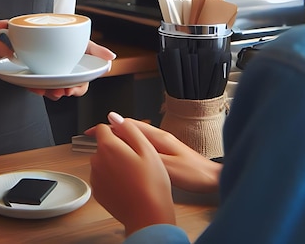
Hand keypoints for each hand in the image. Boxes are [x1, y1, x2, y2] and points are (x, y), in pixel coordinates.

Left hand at [28, 39, 116, 99]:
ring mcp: (50, 76)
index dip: (76, 90)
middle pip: (63, 92)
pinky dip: (33, 86)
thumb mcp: (85, 42)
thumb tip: (111, 58)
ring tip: (43, 87)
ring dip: (45, 92)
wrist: (52, 26)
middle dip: (59, 93)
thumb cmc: (72, 36)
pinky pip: (35, 85)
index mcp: (78, 72)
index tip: (70, 89)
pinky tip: (32, 84)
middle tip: (57, 90)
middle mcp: (65, 76)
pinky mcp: (36, 74)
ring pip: (49, 91)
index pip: (80, 87)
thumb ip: (98, 51)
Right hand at [86, 116, 220, 194]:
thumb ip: (145, 149)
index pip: (126, 124)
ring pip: (133, 135)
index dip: (107, 126)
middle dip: (108, 131)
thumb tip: (125, 133)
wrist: (212, 179)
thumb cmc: (193, 173)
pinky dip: (127, 146)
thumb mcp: (167, 165)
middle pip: (128, 127)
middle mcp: (157, 135)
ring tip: (104, 146)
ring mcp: (161, 142)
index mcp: (156, 136)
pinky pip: (139, 144)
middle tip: (92, 139)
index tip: (92, 131)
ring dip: (117, 138)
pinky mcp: (164, 150)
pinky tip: (124, 155)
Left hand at [90, 112, 175, 236]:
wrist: (148, 217)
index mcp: (108, 147)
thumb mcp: (147, 149)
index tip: (126, 140)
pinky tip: (127, 185)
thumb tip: (114, 116)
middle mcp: (97, 160)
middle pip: (103, 146)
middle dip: (116, 148)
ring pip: (103, 161)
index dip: (116, 131)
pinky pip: (103, 177)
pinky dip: (112, 178)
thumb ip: (129, 129)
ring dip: (114, 163)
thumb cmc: (151, 184)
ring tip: (133, 175)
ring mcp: (96, 177)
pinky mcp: (98, 192)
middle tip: (136, 160)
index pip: (103, 128)